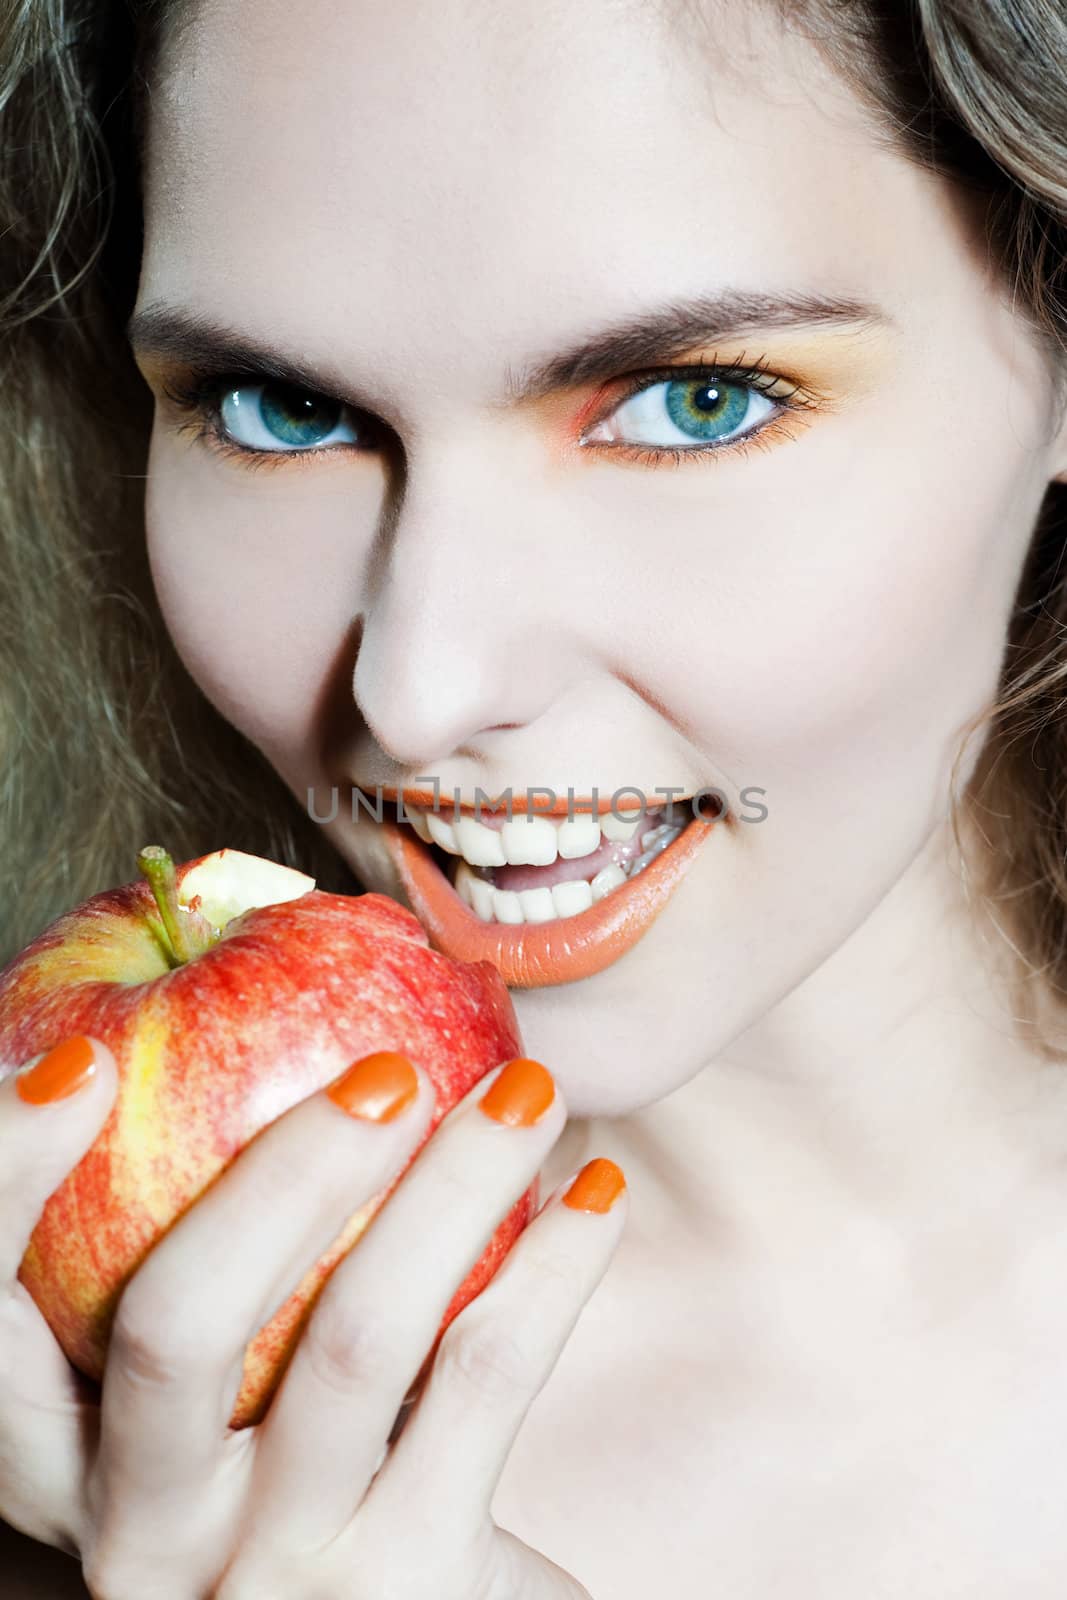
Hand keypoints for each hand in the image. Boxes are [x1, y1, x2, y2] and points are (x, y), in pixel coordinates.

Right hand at [0, 1039, 627, 1598]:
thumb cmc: (306, 1495)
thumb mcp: (217, 1421)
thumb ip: (215, 1281)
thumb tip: (279, 1050)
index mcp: (74, 1467)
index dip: (5, 1183)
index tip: (84, 1061)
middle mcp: (146, 1534)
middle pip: (174, 1325)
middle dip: (279, 1171)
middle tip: (384, 1073)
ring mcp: (277, 1574)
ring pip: (356, 1340)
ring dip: (456, 1183)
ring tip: (526, 1091)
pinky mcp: (411, 1590)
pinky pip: (484, 1380)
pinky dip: (555, 1264)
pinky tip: (597, 1191)